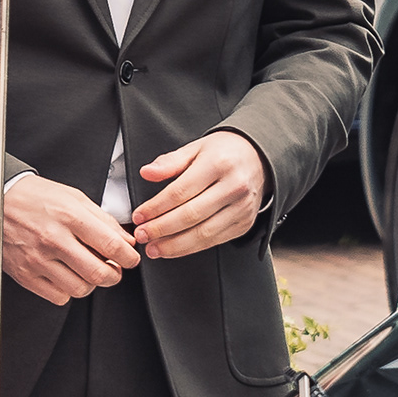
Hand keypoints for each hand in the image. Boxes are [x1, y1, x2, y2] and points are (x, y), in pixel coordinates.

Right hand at [0, 171, 137, 303]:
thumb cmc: (35, 198)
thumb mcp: (73, 197)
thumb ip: (102, 220)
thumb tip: (126, 241)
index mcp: (69, 216)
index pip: (112, 246)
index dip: (129, 257)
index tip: (130, 259)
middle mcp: (53, 240)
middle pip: (99, 274)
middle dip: (115, 275)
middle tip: (114, 269)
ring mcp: (38, 260)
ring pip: (81, 289)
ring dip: (91, 283)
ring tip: (86, 269)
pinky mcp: (26, 275)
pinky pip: (59, 297)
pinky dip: (67, 291)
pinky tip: (65, 275)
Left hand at [131, 130, 268, 261]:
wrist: (259, 159)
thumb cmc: (223, 153)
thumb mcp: (195, 148)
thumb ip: (170, 162)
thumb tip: (146, 173)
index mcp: (218, 164)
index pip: (180, 191)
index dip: (156, 207)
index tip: (139, 216)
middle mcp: (234, 187)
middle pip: (191, 215)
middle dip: (161, 229)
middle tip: (142, 235)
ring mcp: (242, 208)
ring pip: (203, 234)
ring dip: (174, 245)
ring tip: (153, 248)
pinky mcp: (244, 224)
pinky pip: (214, 241)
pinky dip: (191, 248)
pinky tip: (174, 248)